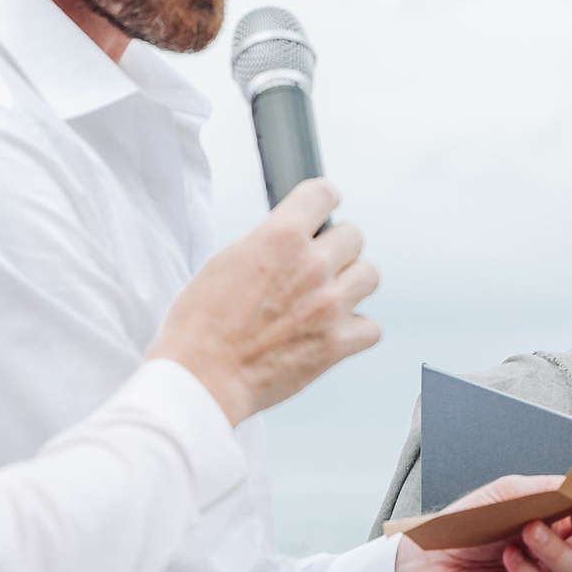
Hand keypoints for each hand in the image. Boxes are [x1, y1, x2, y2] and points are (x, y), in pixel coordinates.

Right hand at [149, 180, 380, 423]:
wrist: (201, 377)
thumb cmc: (199, 324)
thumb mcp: (224, 262)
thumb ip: (267, 244)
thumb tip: (289, 241)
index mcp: (280, 237)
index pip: (324, 194)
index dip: (323, 202)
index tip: (323, 212)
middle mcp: (312, 265)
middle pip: (354, 235)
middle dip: (336, 248)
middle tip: (316, 266)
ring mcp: (330, 305)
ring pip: (370, 275)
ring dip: (351, 284)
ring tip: (328, 298)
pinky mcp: (337, 343)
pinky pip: (372, 327)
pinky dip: (356, 331)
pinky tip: (334, 332)